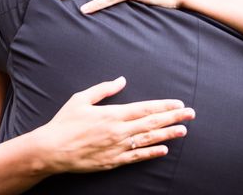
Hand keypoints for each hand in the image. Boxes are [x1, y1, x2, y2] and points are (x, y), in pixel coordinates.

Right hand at [33, 76, 194, 173]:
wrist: (52, 150)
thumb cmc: (65, 122)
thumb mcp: (81, 99)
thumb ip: (104, 89)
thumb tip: (121, 80)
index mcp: (113, 114)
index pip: (145, 108)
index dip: (163, 106)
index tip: (178, 103)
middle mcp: (119, 131)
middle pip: (152, 123)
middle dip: (173, 118)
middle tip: (190, 114)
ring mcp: (118, 148)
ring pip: (149, 140)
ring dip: (167, 135)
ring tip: (183, 130)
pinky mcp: (113, 162)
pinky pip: (137, 157)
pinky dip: (151, 153)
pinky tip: (163, 150)